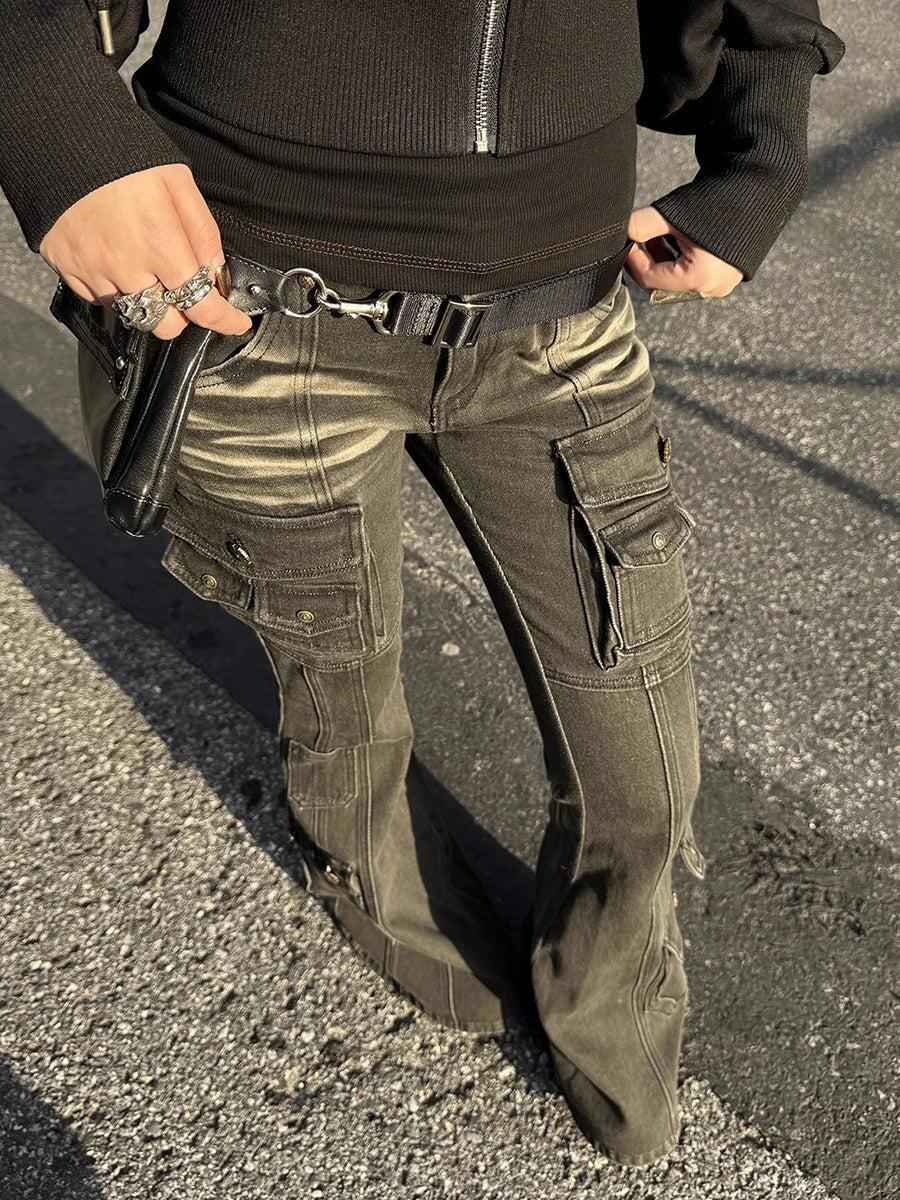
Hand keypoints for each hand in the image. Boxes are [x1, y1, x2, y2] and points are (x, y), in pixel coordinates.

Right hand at [38, 163, 251, 338]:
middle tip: (181, 286)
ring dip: (147, 301)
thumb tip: (217, 273)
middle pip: (166, 325)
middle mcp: (126, 267)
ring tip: (144, 264)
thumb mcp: (177, 181)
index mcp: (159, 243)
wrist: (58, 139)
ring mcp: (94, 272)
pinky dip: (116, 289)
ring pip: (133, 315)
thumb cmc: (122, 157)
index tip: (236, 323)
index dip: (224, 320)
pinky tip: (116, 259)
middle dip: (181, 314)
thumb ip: (202, 232)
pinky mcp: (69, 271)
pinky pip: (100, 300)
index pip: (200, 306)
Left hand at [625, 206, 742, 297]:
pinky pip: (694, 276)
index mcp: (698, 277)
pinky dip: (680, 261)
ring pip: (677, 281)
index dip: (632, 260)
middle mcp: (711, 287)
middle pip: (663, 285)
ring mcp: (721, 284)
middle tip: (638, 242)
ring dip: (663, 261)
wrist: (761, 186)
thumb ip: (642, 225)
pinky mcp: (728, 275)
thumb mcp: (673, 213)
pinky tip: (676, 238)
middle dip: (647, 263)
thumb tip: (620, 231)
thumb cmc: (718, 199)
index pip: (649, 278)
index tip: (625, 242)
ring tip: (659, 235)